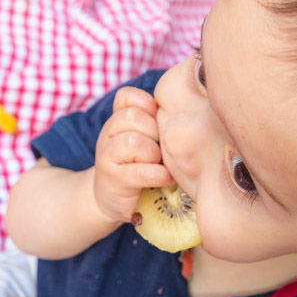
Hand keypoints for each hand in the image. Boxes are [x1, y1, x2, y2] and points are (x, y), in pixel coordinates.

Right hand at [93, 86, 173, 222]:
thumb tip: (190, 108)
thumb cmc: (137, 166)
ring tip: (159, 163)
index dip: (144, 102)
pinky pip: (141, 171)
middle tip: (160, 148)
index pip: (126, 96)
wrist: (110, 199)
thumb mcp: (144, 139)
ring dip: (153, 153)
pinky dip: (159, 175)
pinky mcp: (114, 180)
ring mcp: (107, 157)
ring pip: (133, 142)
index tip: (156, 119)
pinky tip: (165, 179)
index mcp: (116, 121)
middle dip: (154, 132)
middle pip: (133, 117)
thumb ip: (156, 122)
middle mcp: (108, 135)